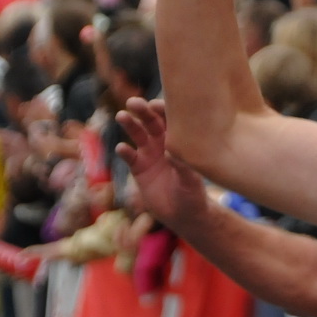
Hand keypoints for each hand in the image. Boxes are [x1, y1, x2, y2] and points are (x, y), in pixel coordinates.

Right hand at [116, 98, 209, 226]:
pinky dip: (125, 151)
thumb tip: (171, 154)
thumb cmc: (194, 194)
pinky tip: (122, 148)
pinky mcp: (138, 168)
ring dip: (130, 125)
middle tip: (133, 102)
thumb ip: (183, 167)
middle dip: (142, 111)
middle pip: (151, 122)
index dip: (163, 110)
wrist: (183, 214)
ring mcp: (149, 154)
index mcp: (180, 140)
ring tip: (122, 116)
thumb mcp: (192, 182)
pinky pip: (130, 157)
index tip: (156, 105)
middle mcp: (163, 143)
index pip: (171, 119)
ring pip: (137, 134)